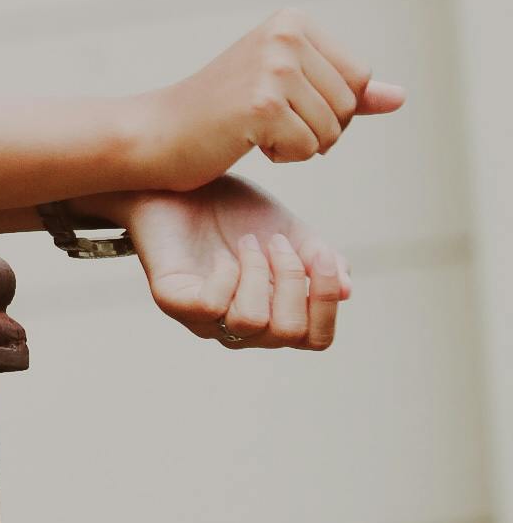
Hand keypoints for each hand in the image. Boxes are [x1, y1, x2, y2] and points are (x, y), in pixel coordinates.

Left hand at [120, 178, 348, 349]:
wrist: (182, 183)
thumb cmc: (235, 212)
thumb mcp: (289, 230)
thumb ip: (319, 259)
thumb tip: (348, 290)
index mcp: (275, 314)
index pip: (315, 339)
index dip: (327, 304)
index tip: (324, 259)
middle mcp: (242, 327)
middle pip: (287, 333)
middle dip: (292, 280)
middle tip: (275, 242)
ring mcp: (205, 319)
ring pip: (250, 321)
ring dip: (258, 273)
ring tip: (246, 243)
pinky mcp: (173, 302)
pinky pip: (210, 307)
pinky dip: (225, 276)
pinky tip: (221, 255)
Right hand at [133, 8, 402, 191]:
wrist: (156, 133)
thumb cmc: (218, 114)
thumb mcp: (286, 92)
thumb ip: (343, 91)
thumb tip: (399, 97)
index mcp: (293, 22)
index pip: (359, 78)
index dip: (329, 106)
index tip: (280, 102)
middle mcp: (285, 35)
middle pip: (351, 104)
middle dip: (317, 128)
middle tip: (264, 121)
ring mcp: (273, 68)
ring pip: (333, 130)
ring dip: (299, 144)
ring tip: (252, 129)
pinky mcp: (262, 104)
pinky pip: (309, 148)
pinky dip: (282, 157)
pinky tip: (243, 140)